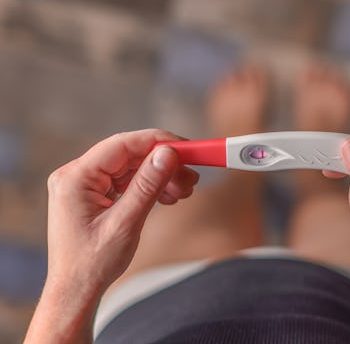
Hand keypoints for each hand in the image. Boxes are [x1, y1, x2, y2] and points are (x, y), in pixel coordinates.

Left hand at [45, 129, 198, 293]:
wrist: (77, 290)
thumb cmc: (92, 264)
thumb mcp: (125, 223)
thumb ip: (147, 186)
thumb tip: (168, 154)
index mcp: (76, 178)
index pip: (123, 144)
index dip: (158, 142)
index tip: (187, 149)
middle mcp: (77, 176)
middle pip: (129, 154)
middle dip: (163, 163)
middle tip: (191, 176)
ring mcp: (85, 185)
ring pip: (131, 167)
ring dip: (160, 176)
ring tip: (184, 190)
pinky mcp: (94, 194)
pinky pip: (127, 181)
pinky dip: (150, 186)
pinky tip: (168, 196)